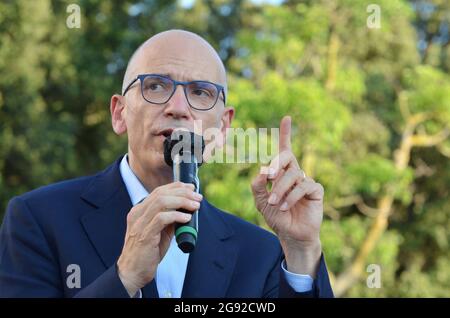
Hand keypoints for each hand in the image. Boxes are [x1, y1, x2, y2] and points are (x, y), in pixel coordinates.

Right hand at [117, 182, 202, 296]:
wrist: (133, 272)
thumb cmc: (147, 252)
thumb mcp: (160, 231)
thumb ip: (169, 219)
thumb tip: (186, 209)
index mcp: (140, 210)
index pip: (159, 191)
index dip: (177, 187)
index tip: (191, 188)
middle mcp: (138, 213)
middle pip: (161, 193)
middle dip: (183, 193)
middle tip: (197, 198)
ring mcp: (140, 223)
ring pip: (161, 202)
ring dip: (182, 202)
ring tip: (195, 206)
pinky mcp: (144, 235)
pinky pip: (161, 219)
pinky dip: (176, 216)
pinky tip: (186, 218)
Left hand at [251, 116, 323, 275]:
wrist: (290, 235)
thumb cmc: (276, 216)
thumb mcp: (260, 201)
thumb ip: (257, 186)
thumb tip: (261, 171)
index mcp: (282, 172)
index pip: (284, 149)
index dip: (285, 134)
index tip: (287, 118)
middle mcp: (295, 173)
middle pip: (287, 156)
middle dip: (276, 163)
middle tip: (269, 176)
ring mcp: (306, 181)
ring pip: (293, 174)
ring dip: (280, 188)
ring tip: (274, 203)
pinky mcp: (316, 191)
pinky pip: (303, 186)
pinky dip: (291, 196)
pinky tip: (285, 206)